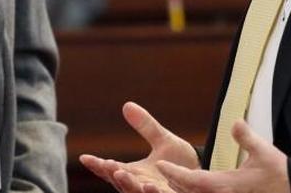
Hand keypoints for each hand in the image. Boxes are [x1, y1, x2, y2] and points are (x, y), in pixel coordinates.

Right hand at [79, 101, 199, 192]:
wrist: (205, 177)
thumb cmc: (181, 162)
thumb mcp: (163, 141)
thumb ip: (146, 126)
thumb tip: (127, 105)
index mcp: (135, 173)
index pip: (112, 169)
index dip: (98, 165)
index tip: (85, 157)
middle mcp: (141, 186)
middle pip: (121, 183)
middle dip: (111, 175)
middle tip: (106, 164)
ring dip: (127, 185)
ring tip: (120, 173)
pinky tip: (149, 186)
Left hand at [155, 120, 289, 192]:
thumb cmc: (279, 174)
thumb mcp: (262, 151)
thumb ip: (245, 136)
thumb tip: (235, 121)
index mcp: (225, 185)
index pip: (192, 180)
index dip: (174, 172)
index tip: (161, 164)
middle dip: (175, 182)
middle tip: (164, 170)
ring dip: (185, 190)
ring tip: (176, 179)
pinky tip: (197, 188)